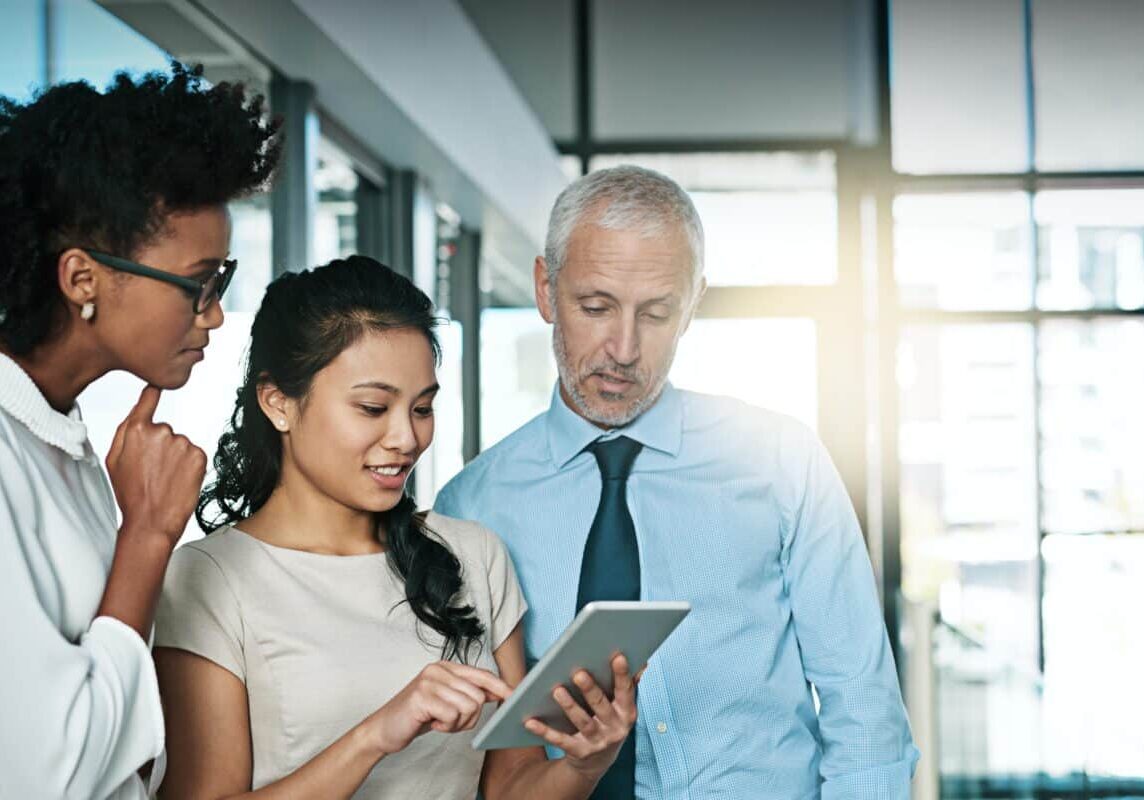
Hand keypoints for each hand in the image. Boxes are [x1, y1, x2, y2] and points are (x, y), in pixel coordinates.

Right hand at [105, 385, 206, 544]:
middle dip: (160, 447)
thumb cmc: (130, 494)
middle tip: (151, 472)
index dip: (153, 392)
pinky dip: (189, 466)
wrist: (152, 521)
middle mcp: (161, 431)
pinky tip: (178, 481)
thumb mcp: (114, 460)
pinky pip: (194, 454)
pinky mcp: (199, 455)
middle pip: (164, 430)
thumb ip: (124, 432)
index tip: (156, 383)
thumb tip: (136, 411)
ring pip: (180, 444)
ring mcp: (182, 442)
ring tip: (164, 479)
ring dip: (175, 458)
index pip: (148, 401)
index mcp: (136, 430)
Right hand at [370, 661, 511, 755]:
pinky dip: (446, 727)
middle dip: (470, 717)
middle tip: (451, 722)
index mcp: (446, 667)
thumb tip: (499, 692)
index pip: (482, 674)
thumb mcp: (447, 701)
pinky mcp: (422, 696)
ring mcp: (429, 681)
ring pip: (468, 706)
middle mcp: (439, 669)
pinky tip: (432, 723)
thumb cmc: (418, 715)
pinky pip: (452, 715)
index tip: (514, 696)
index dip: (500, 686)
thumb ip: (469, 693)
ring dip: (458, 723)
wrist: (385, 729)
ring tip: (440, 722)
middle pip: (478, 696)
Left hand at [524, 653, 637, 779]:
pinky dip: (545, 731)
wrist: (597, 762)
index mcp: (627, 713)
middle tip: (579, 673)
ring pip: (582, 722)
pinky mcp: (579, 752)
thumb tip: (641, 664)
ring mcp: (597, 742)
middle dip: (590, 690)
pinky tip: (531, 721)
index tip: (617, 657)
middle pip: (601, 706)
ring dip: (570, 707)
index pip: (626, 691)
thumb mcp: (622, 708)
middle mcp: (615, 729)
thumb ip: (628, 685)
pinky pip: (560, 740)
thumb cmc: (609, 723)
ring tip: (557, 691)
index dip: (622, 675)